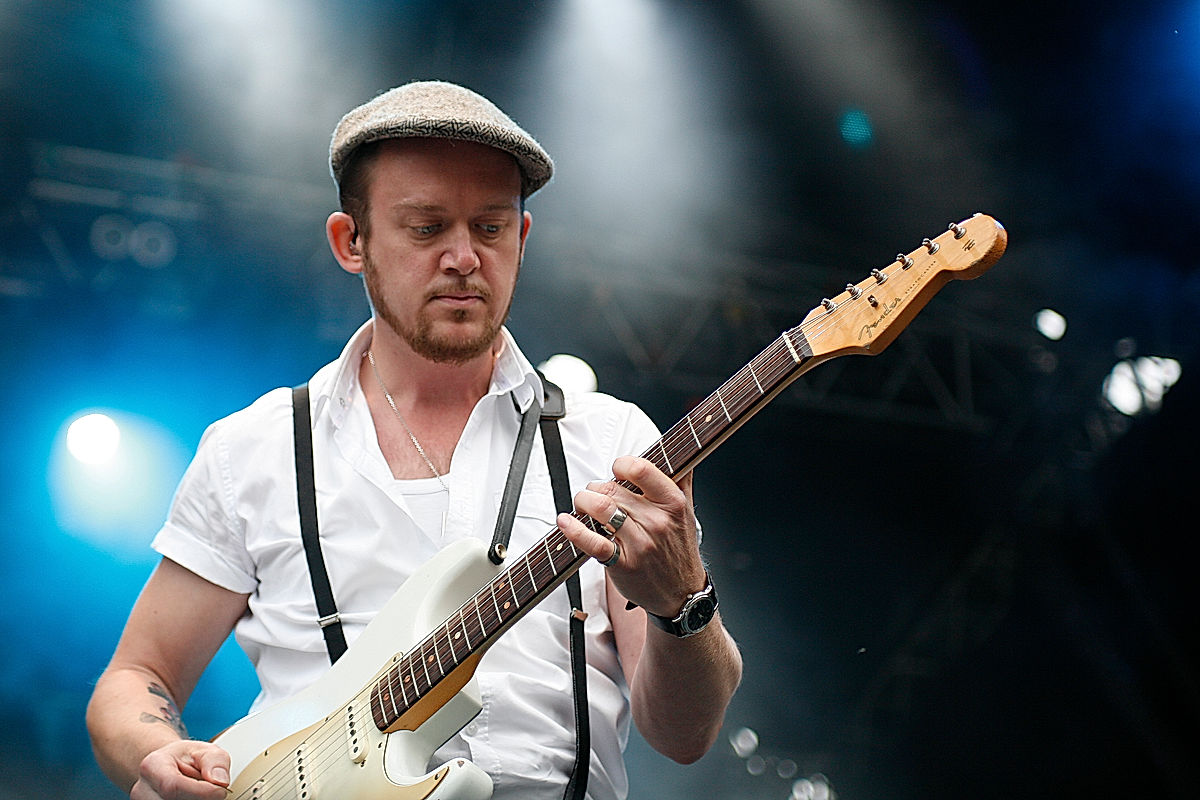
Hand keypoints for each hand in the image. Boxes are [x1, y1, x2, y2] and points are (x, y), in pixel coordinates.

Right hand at [130, 740, 230, 799]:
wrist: (171, 767)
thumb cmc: (186, 758)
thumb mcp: (204, 750)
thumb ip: (215, 761)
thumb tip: (220, 780)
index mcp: (152, 766)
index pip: (173, 786)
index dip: (201, 792)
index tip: (220, 791)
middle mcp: (143, 789)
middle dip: (199, 799)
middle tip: (213, 792)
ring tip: (201, 793)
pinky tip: (193, 798)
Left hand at [559, 456, 706, 617]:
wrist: (681, 595)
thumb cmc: (679, 550)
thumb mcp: (687, 512)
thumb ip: (681, 479)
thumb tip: (679, 449)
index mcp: (672, 503)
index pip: (640, 469)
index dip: (621, 465)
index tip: (618, 471)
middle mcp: (657, 521)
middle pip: (612, 488)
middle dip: (596, 488)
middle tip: (596, 495)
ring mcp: (640, 543)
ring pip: (600, 508)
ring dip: (584, 502)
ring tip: (584, 505)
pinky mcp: (622, 564)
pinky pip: (593, 542)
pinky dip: (574, 530)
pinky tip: (565, 521)